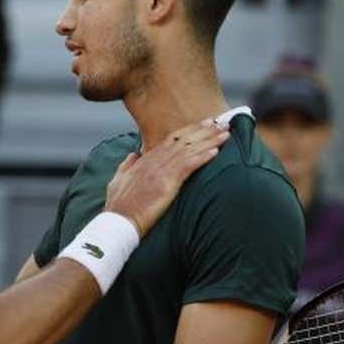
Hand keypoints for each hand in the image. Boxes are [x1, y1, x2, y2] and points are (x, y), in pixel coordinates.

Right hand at [104, 120, 227, 235]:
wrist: (118, 221)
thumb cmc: (118, 206)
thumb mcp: (118, 180)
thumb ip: (127, 165)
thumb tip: (133, 155)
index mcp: (145, 160)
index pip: (171, 139)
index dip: (190, 130)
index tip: (204, 124)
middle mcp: (154, 160)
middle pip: (184, 140)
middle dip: (204, 130)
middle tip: (221, 122)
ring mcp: (161, 171)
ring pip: (189, 150)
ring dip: (209, 140)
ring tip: (225, 133)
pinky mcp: (167, 183)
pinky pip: (188, 166)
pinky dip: (202, 157)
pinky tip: (216, 151)